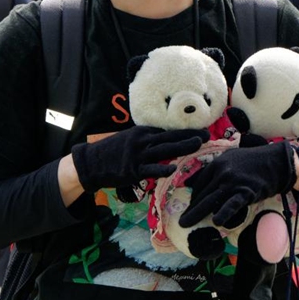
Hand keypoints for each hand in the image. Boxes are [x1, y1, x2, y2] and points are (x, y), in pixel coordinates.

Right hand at [71, 126, 209, 192]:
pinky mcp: (133, 170)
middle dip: (190, 135)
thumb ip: (146, 140)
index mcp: (142, 132)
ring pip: (165, 149)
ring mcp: (138, 155)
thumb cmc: (111, 152)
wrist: (91, 163)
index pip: (167, 130)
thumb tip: (164, 141)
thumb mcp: (129, 140)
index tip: (200, 130)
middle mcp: (142, 140)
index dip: (185, 131)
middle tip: (207, 134)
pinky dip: (162, 168)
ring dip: (183, 146)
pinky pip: (151, 168)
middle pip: (170, 137)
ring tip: (199, 144)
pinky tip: (174, 168)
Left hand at [178, 141, 295, 227]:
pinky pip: (232, 204)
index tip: (189, 208)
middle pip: (202, 194)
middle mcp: (221, 173)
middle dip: (191, 209)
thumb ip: (209, 170)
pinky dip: (224, 213)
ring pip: (211, 201)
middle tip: (182, 222)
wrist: (276, 162)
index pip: (199, 184)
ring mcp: (233, 182)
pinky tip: (216, 221)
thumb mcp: (228, 159)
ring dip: (197, 214)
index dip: (193, 198)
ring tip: (186, 224)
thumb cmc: (251, 161)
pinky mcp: (246, 192)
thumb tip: (188, 183)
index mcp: (216, 164)